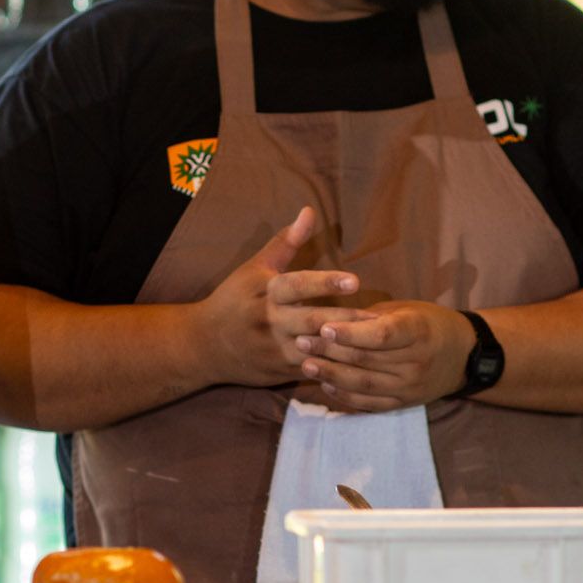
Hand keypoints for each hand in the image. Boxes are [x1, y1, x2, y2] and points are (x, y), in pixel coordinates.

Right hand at [192, 206, 375, 390]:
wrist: (204, 345)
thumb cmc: (233, 299)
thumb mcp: (254, 268)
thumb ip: (285, 242)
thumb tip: (309, 211)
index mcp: (265, 292)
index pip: (297, 285)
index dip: (325, 283)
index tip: (355, 281)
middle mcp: (270, 321)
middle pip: (312, 320)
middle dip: (345, 320)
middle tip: (378, 318)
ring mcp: (275, 350)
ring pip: (315, 350)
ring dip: (345, 347)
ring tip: (378, 343)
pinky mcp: (280, 371)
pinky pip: (313, 371)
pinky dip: (336, 368)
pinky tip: (361, 365)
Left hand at [302, 300, 474, 411]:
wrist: (463, 355)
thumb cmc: (427, 324)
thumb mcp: (405, 310)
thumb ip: (371, 318)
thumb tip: (331, 320)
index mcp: (418, 331)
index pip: (382, 335)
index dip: (351, 333)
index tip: (324, 327)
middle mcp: (416, 362)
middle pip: (366, 359)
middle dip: (330, 351)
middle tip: (300, 341)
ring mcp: (410, 386)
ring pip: (364, 384)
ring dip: (331, 375)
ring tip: (306, 364)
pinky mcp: (404, 403)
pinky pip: (370, 403)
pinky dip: (345, 396)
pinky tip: (325, 385)